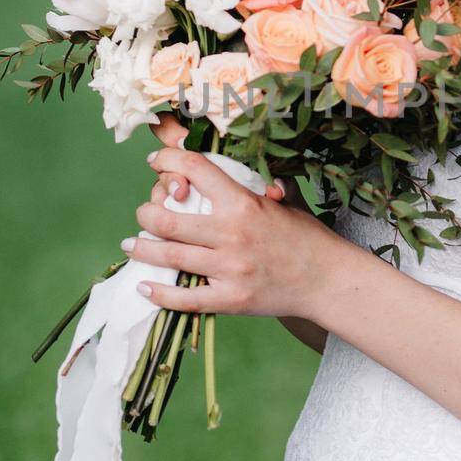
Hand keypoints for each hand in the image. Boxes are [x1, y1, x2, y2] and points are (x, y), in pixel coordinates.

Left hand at [122, 112, 333, 316]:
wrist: (327, 279)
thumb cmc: (306, 237)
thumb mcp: (284, 200)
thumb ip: (256, 183)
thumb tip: (231, 166)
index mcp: (243, 202)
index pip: (195, 169)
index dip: (167, 161)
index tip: (155, 163)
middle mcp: (231, 233)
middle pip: (167, 219)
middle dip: (146, 213)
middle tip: (144, 214)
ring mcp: (229, 269)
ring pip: (168, 256)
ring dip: (142, 249)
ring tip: (132, 245)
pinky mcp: (230, 299)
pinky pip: (184, 298)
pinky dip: (159, 293)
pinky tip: (145, 287)